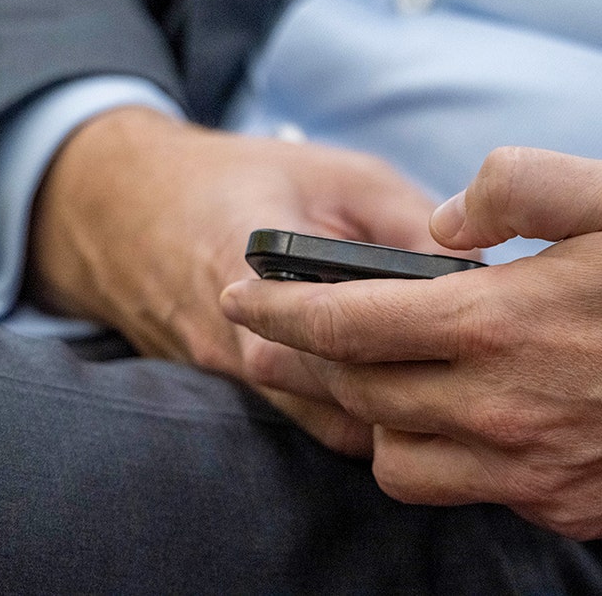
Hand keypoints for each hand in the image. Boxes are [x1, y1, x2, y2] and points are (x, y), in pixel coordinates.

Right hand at [26, 106, 448, 455]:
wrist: (123, 205)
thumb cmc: (236, 178)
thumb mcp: (333, 175)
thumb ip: (406, 220)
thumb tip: (476, 270)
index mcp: (265, 281)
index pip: (354, 347)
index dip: (424, 345)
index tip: (478, 332)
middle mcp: (243, 346)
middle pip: (353, 401)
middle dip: (420, 391)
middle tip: (478, 370)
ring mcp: (235, 378)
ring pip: (336, 426)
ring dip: (392, 410)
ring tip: (445, 379)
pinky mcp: (235, 391)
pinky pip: (311, 420)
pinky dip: (358, 411)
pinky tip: (398, 383)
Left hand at [222, 146, 601, 538]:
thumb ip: (510, 189)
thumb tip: (441, 221)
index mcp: (501, 323)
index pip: (351, 323)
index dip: (283, 308)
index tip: (243, 296)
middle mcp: (502, 409)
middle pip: (360, 395)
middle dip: (308, 362)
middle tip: (288, 336)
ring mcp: (533, 471)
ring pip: (402, 463)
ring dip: (382, 419)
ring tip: (397, 382)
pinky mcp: (569, 509)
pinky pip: (475, 492)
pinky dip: (456, 456)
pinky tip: (483, 419)